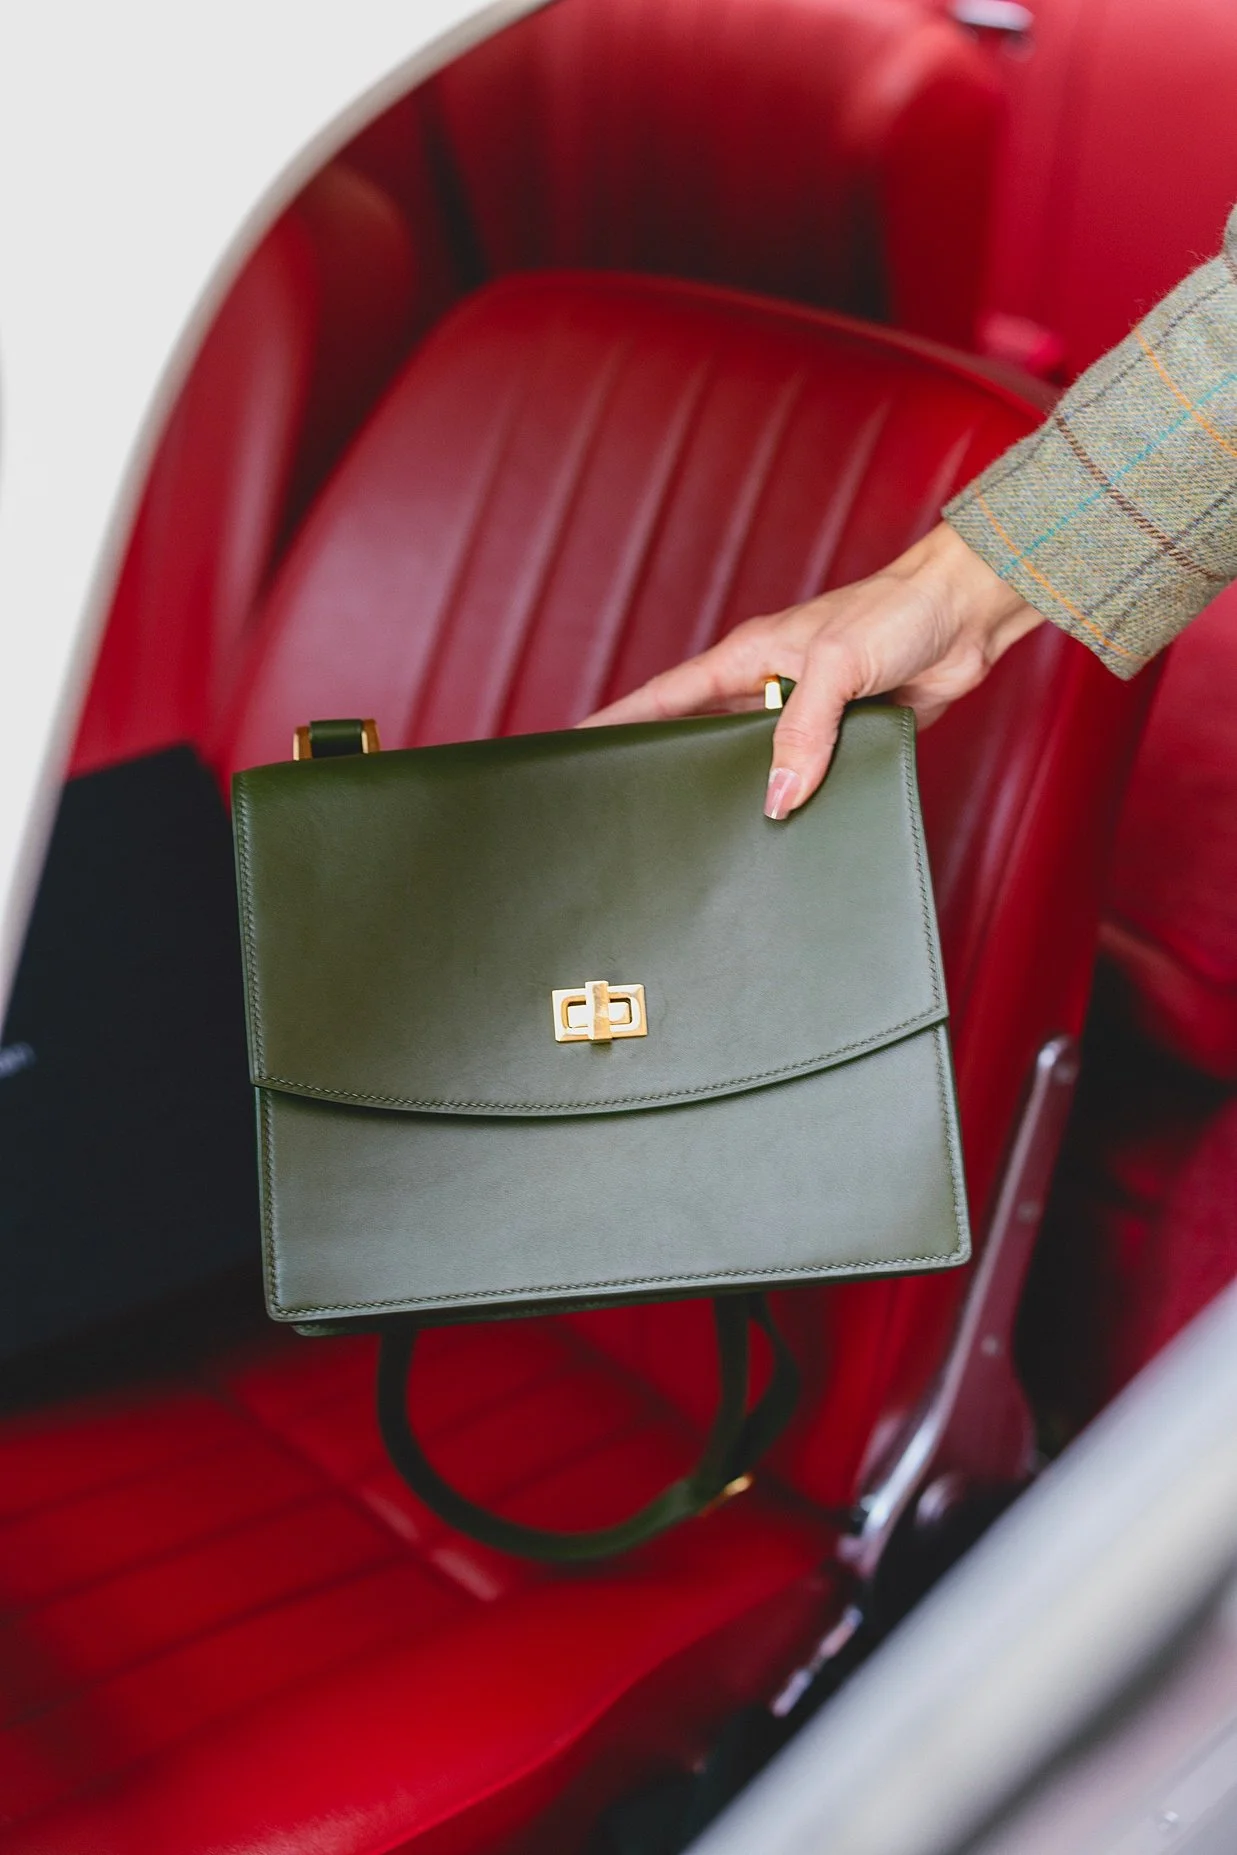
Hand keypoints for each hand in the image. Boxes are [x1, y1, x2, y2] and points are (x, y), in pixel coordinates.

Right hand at [579, 522, 1042, 816]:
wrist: (966, 617)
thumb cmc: (896, 613)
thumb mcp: (837, 665)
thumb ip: (802, 730)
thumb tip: (775, 798)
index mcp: (746, 659)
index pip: (662, 698)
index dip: (615, 724)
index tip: (572, 753)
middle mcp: (765, 688)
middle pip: (698, 739)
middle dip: (667, 772)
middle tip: (630, 818)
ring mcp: (802, 717)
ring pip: (751, 765)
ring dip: (738, 794)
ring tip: (704, 843)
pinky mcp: (842, 740)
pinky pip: (805, 778)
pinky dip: (795, 802)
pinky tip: (784, 834)